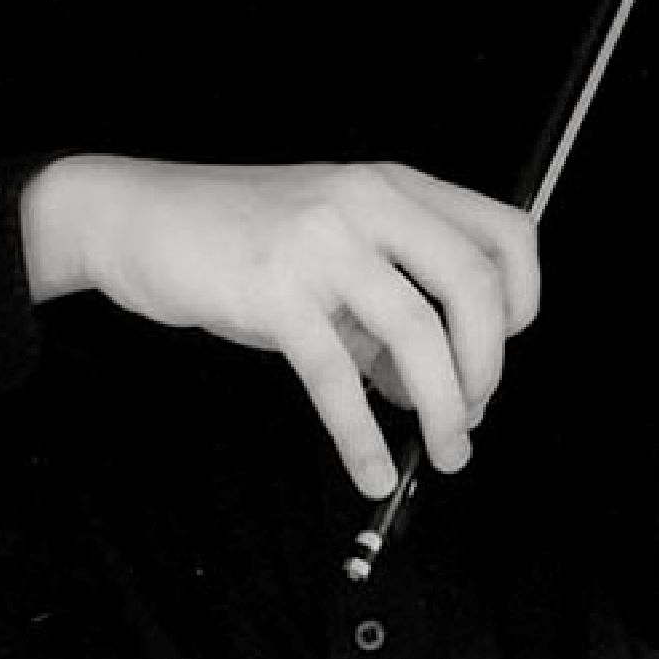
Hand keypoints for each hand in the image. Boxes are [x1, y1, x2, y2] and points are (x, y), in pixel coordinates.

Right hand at [20, 155, 539, 498]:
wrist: (135, 217)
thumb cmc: (237, 239)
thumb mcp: (328, 252)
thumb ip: (385, 310)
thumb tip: (432, 390)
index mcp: (392, 187)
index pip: (503, 233)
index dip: (523, 299)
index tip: (505, 349)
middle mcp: (367, 203)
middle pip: (473, 287)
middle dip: (487, 366)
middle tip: (472, 415)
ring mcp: (321, 244)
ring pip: (417, 336)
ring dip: (443, 408)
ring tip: (445, 451)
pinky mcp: (275, 292)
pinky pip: (337, 378)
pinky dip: (362, 436)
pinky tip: (371, 471)